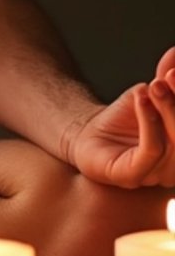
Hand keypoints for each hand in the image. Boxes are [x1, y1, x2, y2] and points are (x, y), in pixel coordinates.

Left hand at [69, 47, 174, 187]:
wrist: (89, 133)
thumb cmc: (127, 117)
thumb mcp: (151, 93)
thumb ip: (167, 78)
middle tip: (167, 78)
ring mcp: (158, 176)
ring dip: (168, 109)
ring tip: (154, 86)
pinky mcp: (132, 177)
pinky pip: (149, 153)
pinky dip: (149, 122)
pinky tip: (142, 99)